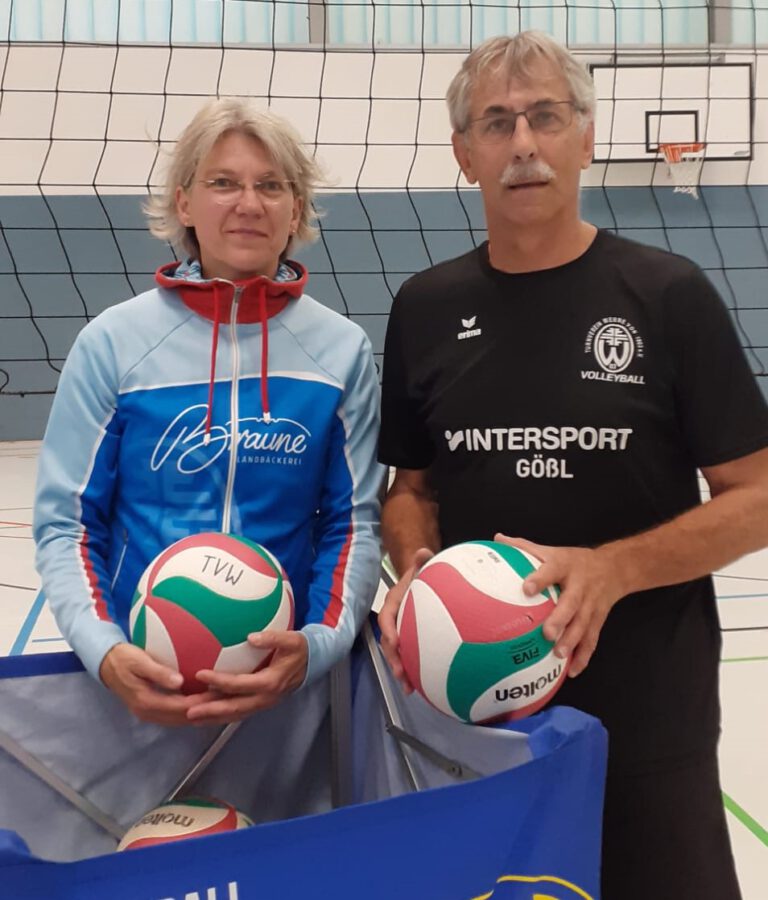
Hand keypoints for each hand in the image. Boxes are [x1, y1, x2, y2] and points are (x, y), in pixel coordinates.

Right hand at [99, 643, 217, 725]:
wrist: (104, 663)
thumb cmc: (123, 658)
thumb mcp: (140, 661)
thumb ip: (159, 672)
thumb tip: (180, 682)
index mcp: (147, 702)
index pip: (183, 707)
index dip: (203, 702)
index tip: (222, 693)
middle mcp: (149, 713)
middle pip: (184, 718)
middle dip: (207, 711)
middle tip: (228, 700)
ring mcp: (150, 713)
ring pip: (181, 719)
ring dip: (200, 714)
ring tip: (221, 704)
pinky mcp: (151, 709)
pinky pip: (175, 714)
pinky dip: (191, 710)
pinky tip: (204, 702)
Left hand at [188, 630, 308, 724]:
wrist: (313, 662)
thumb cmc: (300, 649)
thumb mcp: (292, 640)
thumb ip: (273, 638)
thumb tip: (251, 636)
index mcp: (270, 682)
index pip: (240, 684)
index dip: (220, 681)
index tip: (200, 674)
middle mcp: (265, 697)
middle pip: (234, 708)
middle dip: (211, 711)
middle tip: (188, 711)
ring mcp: (263, 703)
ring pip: (235, 714)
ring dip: (214, 717)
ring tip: (192, 718)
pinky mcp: (261, 703)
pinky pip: (239, 712)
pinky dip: (222, 715)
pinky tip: (208, 714)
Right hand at [378, 548, 433, 692]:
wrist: (422, 584)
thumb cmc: (420, 577)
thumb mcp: (421, 568)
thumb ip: (422, 561)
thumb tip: (423, 552)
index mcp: (393, 603)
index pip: (386, 617)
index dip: (388, 630)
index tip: (395, 641)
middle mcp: (394, 621)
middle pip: (388, 642)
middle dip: (393, 659)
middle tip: (401, 673)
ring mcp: (401, 632)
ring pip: (396, 653)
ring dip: (401, 670)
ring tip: (409, 686)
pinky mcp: (410, 642)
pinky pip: (408, 656)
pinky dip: (413, 671)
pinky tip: (422, 685)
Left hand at [494, 534, 627, 677]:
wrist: (615, 568)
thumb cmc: (575, 561)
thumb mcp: (553, 550)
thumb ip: (524, 547)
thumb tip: (497, 539)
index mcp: (566, 566)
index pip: (552, 570)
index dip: (540, 579)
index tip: (526, 588)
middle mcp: (581, 586)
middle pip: (572, 603)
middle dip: (560, 619)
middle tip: (546, 633)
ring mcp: (591, 604)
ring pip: (584, 624)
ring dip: (572, 641)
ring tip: (558, 654)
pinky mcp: (598, 620)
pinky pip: (592, 639)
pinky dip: (584, 656)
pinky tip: (573, 671)